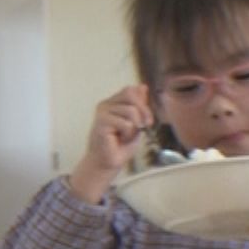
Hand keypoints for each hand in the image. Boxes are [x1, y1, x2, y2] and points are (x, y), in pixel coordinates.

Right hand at [68, 85, 154, 203]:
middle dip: (143, 110)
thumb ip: (138, 105)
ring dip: (134, 127)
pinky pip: (125, 123)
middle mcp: (105, 104)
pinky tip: (119, 139)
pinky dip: (128, 134)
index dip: (143, 102)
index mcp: (113, 102)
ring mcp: (102, 113)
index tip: (147, 120)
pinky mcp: (101, 123)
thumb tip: (142, 86)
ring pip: (131, 111)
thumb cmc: (121, 144)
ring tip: (126, 135)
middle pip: (130, 94)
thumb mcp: (136, 122)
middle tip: (144, 126)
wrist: (108, 161)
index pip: (131, 90)